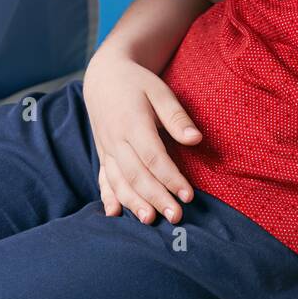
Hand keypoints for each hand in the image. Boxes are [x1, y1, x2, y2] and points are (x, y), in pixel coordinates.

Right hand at [82, 52, 201, 224]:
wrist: (104, 78)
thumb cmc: (137, 84)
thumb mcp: (159, 91)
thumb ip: (176, 116)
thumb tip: (195, 138)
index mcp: (132, 122)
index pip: (153, 156)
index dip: (171, 178)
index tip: (188, 195)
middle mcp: (116, 139)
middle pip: (136, 174)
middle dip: (156, 197)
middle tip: (176, 217)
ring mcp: (106, 149)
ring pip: (118, 181)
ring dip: (134, 202)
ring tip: (149, 220)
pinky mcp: (102, 154)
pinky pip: (103, 178)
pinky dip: (107, 197)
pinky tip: (114, 214)